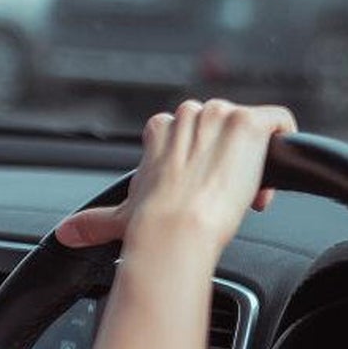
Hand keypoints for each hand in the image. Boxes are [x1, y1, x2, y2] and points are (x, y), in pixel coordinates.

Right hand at [53, 99, 296, 258]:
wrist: (176, 231)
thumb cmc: (149, 226)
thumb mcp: (119, 219)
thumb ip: (93, 221)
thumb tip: (63, 233)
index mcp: (162, 131)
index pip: (191, 133)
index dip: (201, 165)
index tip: (201, 196)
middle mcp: (192, 114)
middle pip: (225, 130)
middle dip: (231, 164)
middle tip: (227, 202)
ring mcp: (223, 115)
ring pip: (252, 130)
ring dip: (255, 163)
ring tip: (247, 199)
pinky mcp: (251, 123)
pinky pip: (281, 121)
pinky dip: (284, 145)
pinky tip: (272, 180)